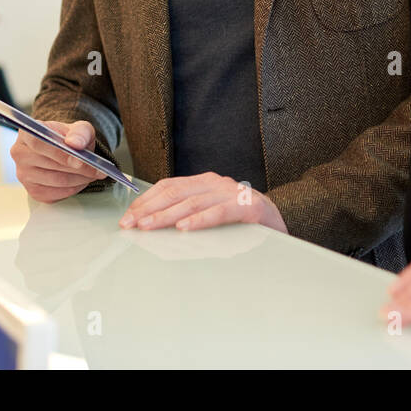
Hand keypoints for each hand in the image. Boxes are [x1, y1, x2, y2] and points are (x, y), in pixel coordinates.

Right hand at [10, 121, 106, 202]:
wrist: (66, 150)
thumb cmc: (70, 138)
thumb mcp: (80, 128)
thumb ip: (80, 132)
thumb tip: (75, 143)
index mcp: (27, 133)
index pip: (39, 143)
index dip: (60, 153)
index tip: (80, 160)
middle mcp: (20, 154)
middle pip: (50, 164)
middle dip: (78, 169)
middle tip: (98, 170)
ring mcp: (24, 175)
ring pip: (56, 181)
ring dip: (79, 179)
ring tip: (93, 174)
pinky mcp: (33, 191)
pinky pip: (56, 194)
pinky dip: (74, 188)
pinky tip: (82, 180)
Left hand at [119, 173, 286, 233]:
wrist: (282, 223)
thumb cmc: (243, 222)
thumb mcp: (212, 213)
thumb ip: (189, 213)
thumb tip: (153, 225)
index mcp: (206, 182)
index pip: (169, 186)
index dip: (147, 200)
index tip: (128, 216)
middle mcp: (217, 183)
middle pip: (176, 193)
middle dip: (150, 209)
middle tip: (131, 224)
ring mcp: (233, 193)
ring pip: (193, 202)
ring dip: (168, 216)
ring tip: (149, 226)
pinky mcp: (249, 207)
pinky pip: (220, 212)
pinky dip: (201, 220)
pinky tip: (185, 228)